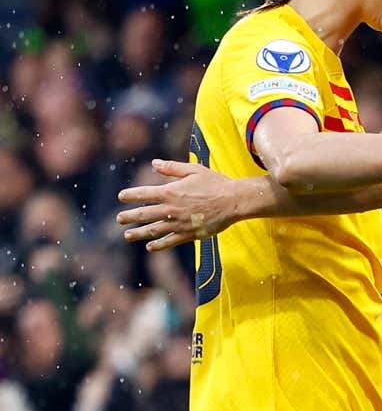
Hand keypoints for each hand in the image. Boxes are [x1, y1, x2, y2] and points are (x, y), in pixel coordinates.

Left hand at [117, 160, 240, 251]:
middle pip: (143, 214)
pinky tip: (150, 246)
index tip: (121, 196)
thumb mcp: (194, 170)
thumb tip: (154, 163)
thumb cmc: (215, 183)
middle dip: (129, 216)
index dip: (130, 195)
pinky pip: (169, 242)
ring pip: (152, 230)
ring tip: (127, 235)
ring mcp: (179, 223)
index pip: (144, 194)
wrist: (233, 201)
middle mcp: (171, 209)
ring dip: (138, 233)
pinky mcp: (188, 234)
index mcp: (171, 192)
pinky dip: (158, 245)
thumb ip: (172, 168)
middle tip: (119, 218)